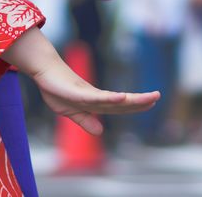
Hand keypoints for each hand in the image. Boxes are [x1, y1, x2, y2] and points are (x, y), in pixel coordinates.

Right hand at [2, 28, 157, 134]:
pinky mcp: (79, 91)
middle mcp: (96, 96)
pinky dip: (111, 98)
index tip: (152, 102)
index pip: (119, 106)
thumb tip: (100, 131)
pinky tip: (122, 98)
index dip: (135, 105)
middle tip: (158, 96)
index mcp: (95, 102)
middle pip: (121, 102)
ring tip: (150, 97)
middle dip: (140, 100)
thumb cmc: (57, 89)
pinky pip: (97, 97)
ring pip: (114, 99)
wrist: (43, 71)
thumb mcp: (71, 111)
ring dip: (133, 99)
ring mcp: (88, 93)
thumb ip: (85, 120)